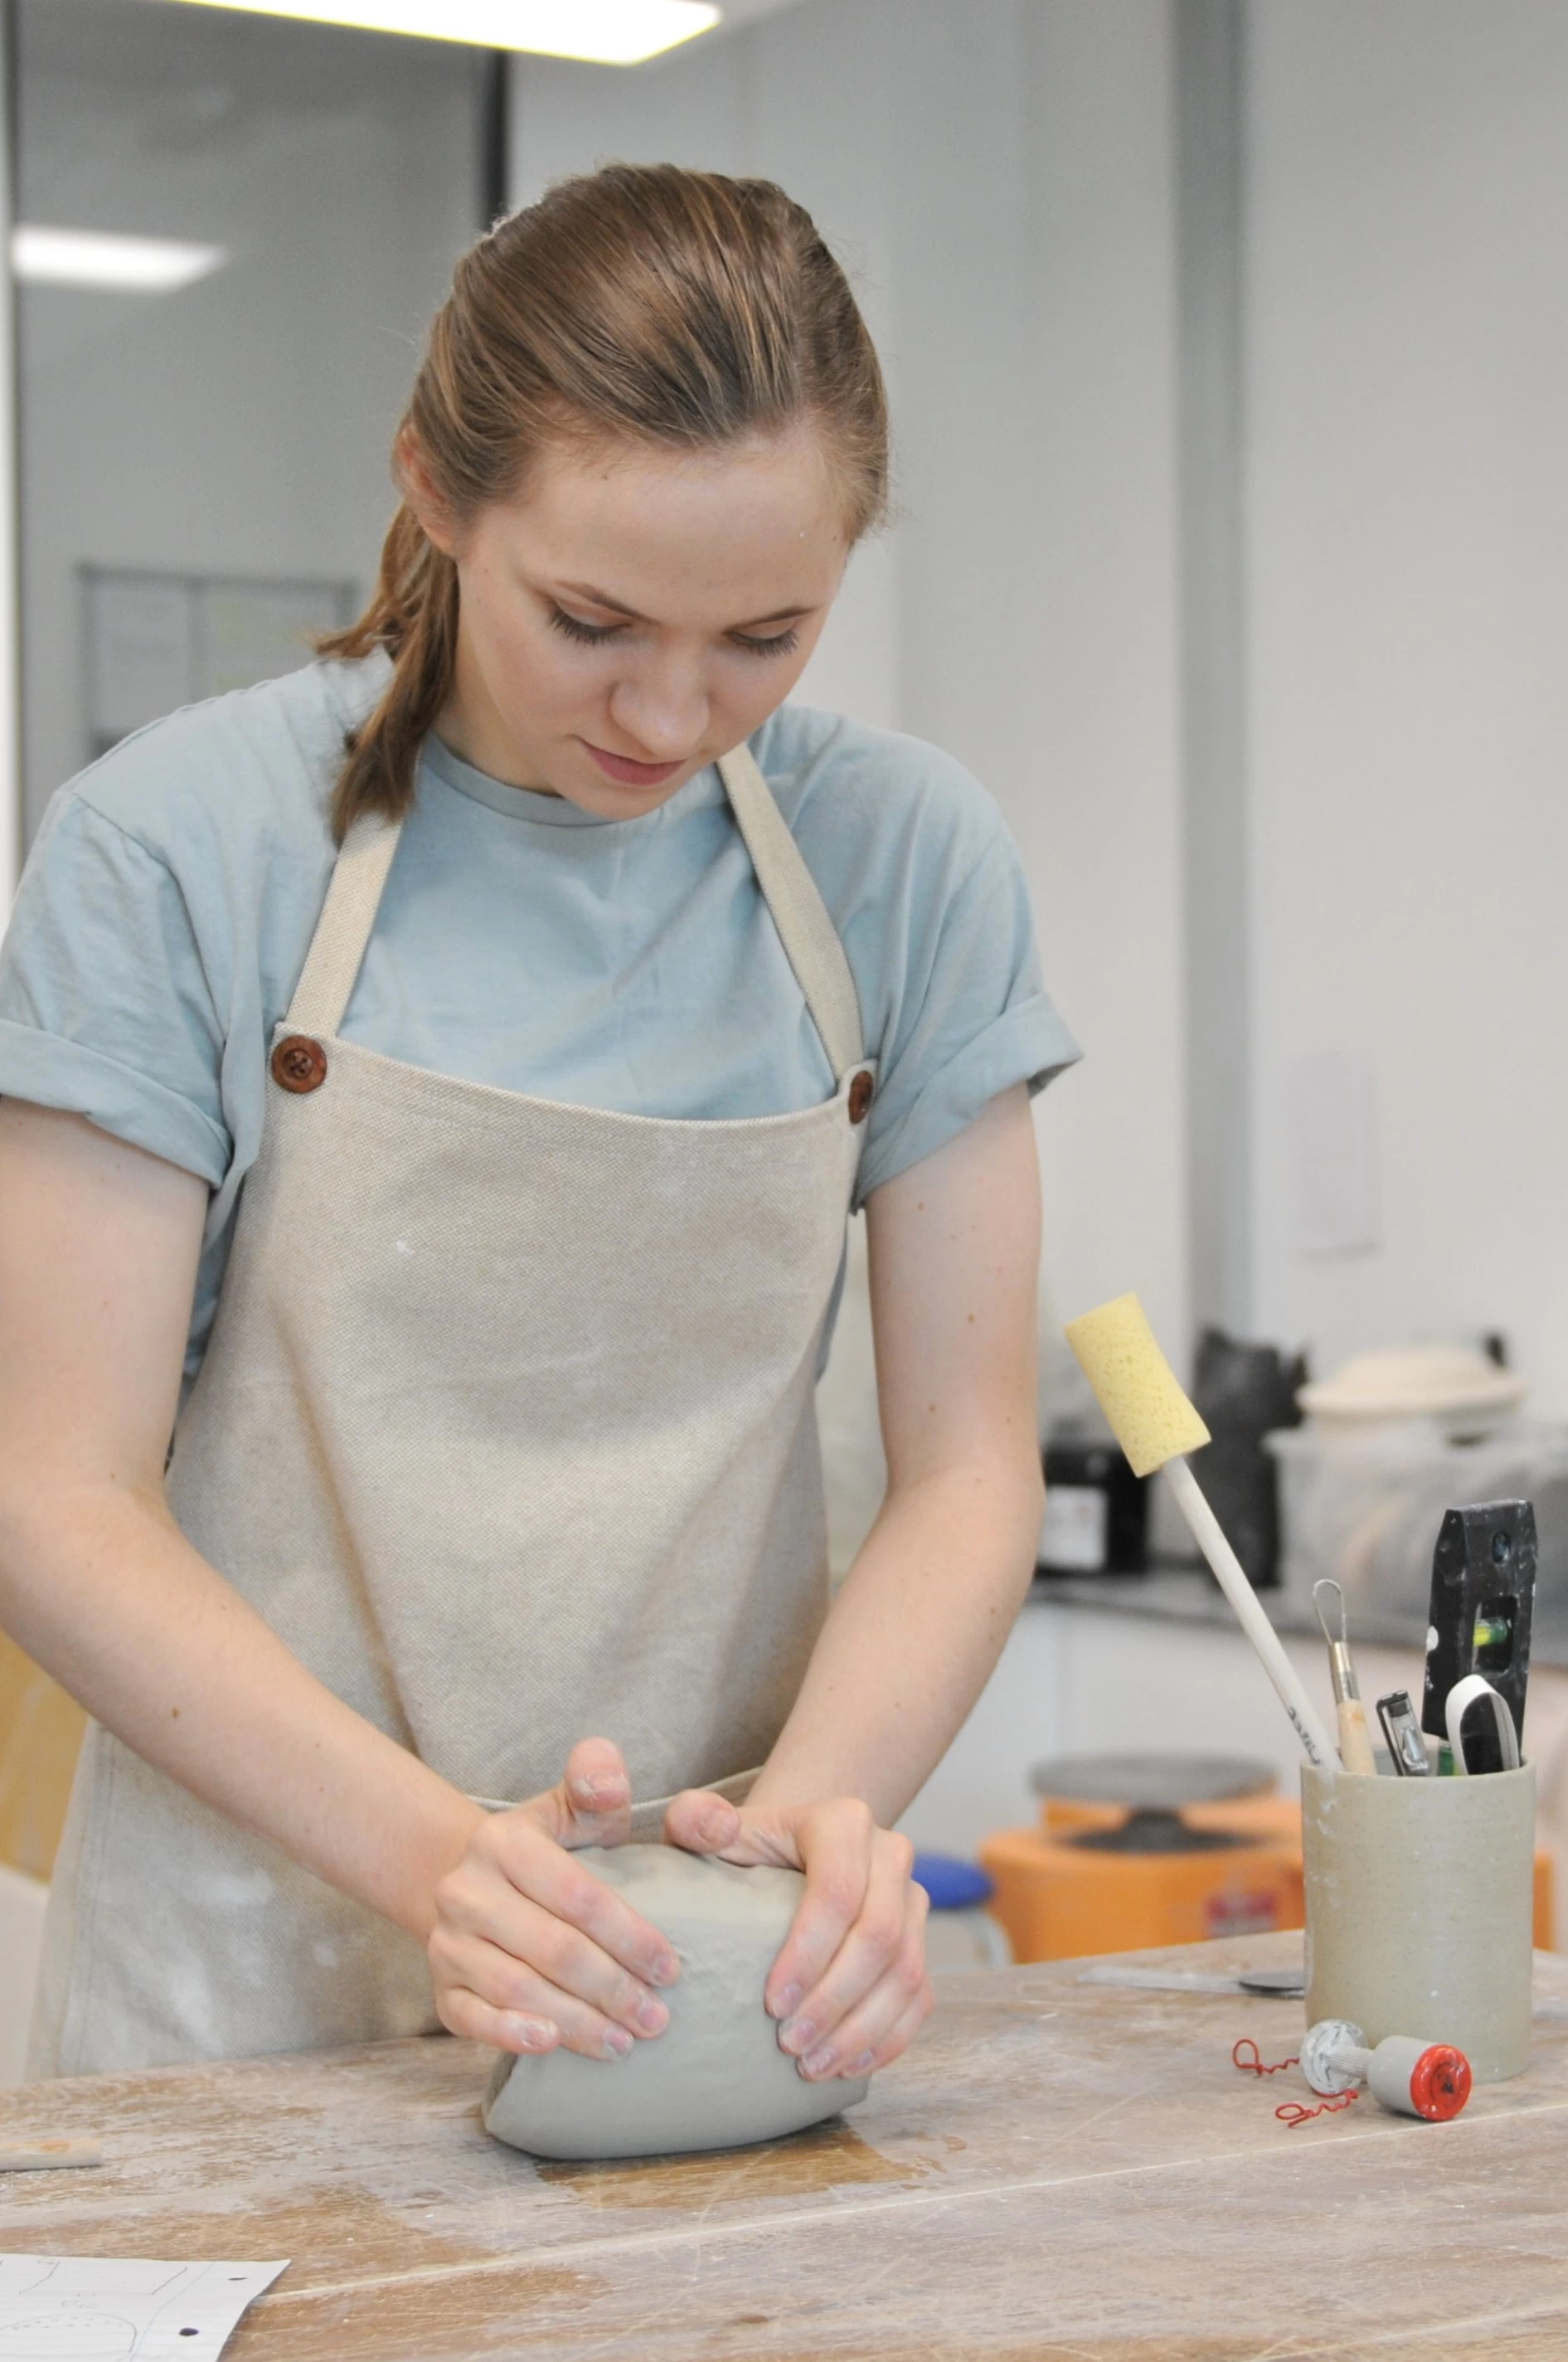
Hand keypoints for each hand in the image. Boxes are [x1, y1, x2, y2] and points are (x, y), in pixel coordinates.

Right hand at [428, 1738, 681, 2059]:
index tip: (671, 1967)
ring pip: (517, 1990)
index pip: (577, 1895)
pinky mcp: (440, 1988)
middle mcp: (466, 1891)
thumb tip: (609, 1783)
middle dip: (612, 1989)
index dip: (629, 1935)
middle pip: (552, 1949)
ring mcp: (447, 1943)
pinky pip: (470, 2019)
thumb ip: (598, 1785)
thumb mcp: (573, 1808)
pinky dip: (510, 2035)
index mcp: (503, 1842)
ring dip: (576, 2022)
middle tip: (657, 2019)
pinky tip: (553, 2045)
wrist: (472, 1883)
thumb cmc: (546, 1849)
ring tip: (624, 2042)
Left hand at [663, 1789, 931, 2080]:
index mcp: (843, 1823)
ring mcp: (912, 1898)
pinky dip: (889, 2038)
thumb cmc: (744, 1848)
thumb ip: (696, 1820)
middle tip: (790, 2044)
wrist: (790, 1851)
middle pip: (880, 1936)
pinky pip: (920, 1996)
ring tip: (813, 2066)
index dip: (809, 1953)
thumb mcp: (710, 1828)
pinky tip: (848, 2066)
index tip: (771, 2004)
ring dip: (862, 2030)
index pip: (838, 1890)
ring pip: (907, 1972)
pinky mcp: (919, 1939)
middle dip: (836, 2000)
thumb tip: (714, 1827)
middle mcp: (889, 1854)